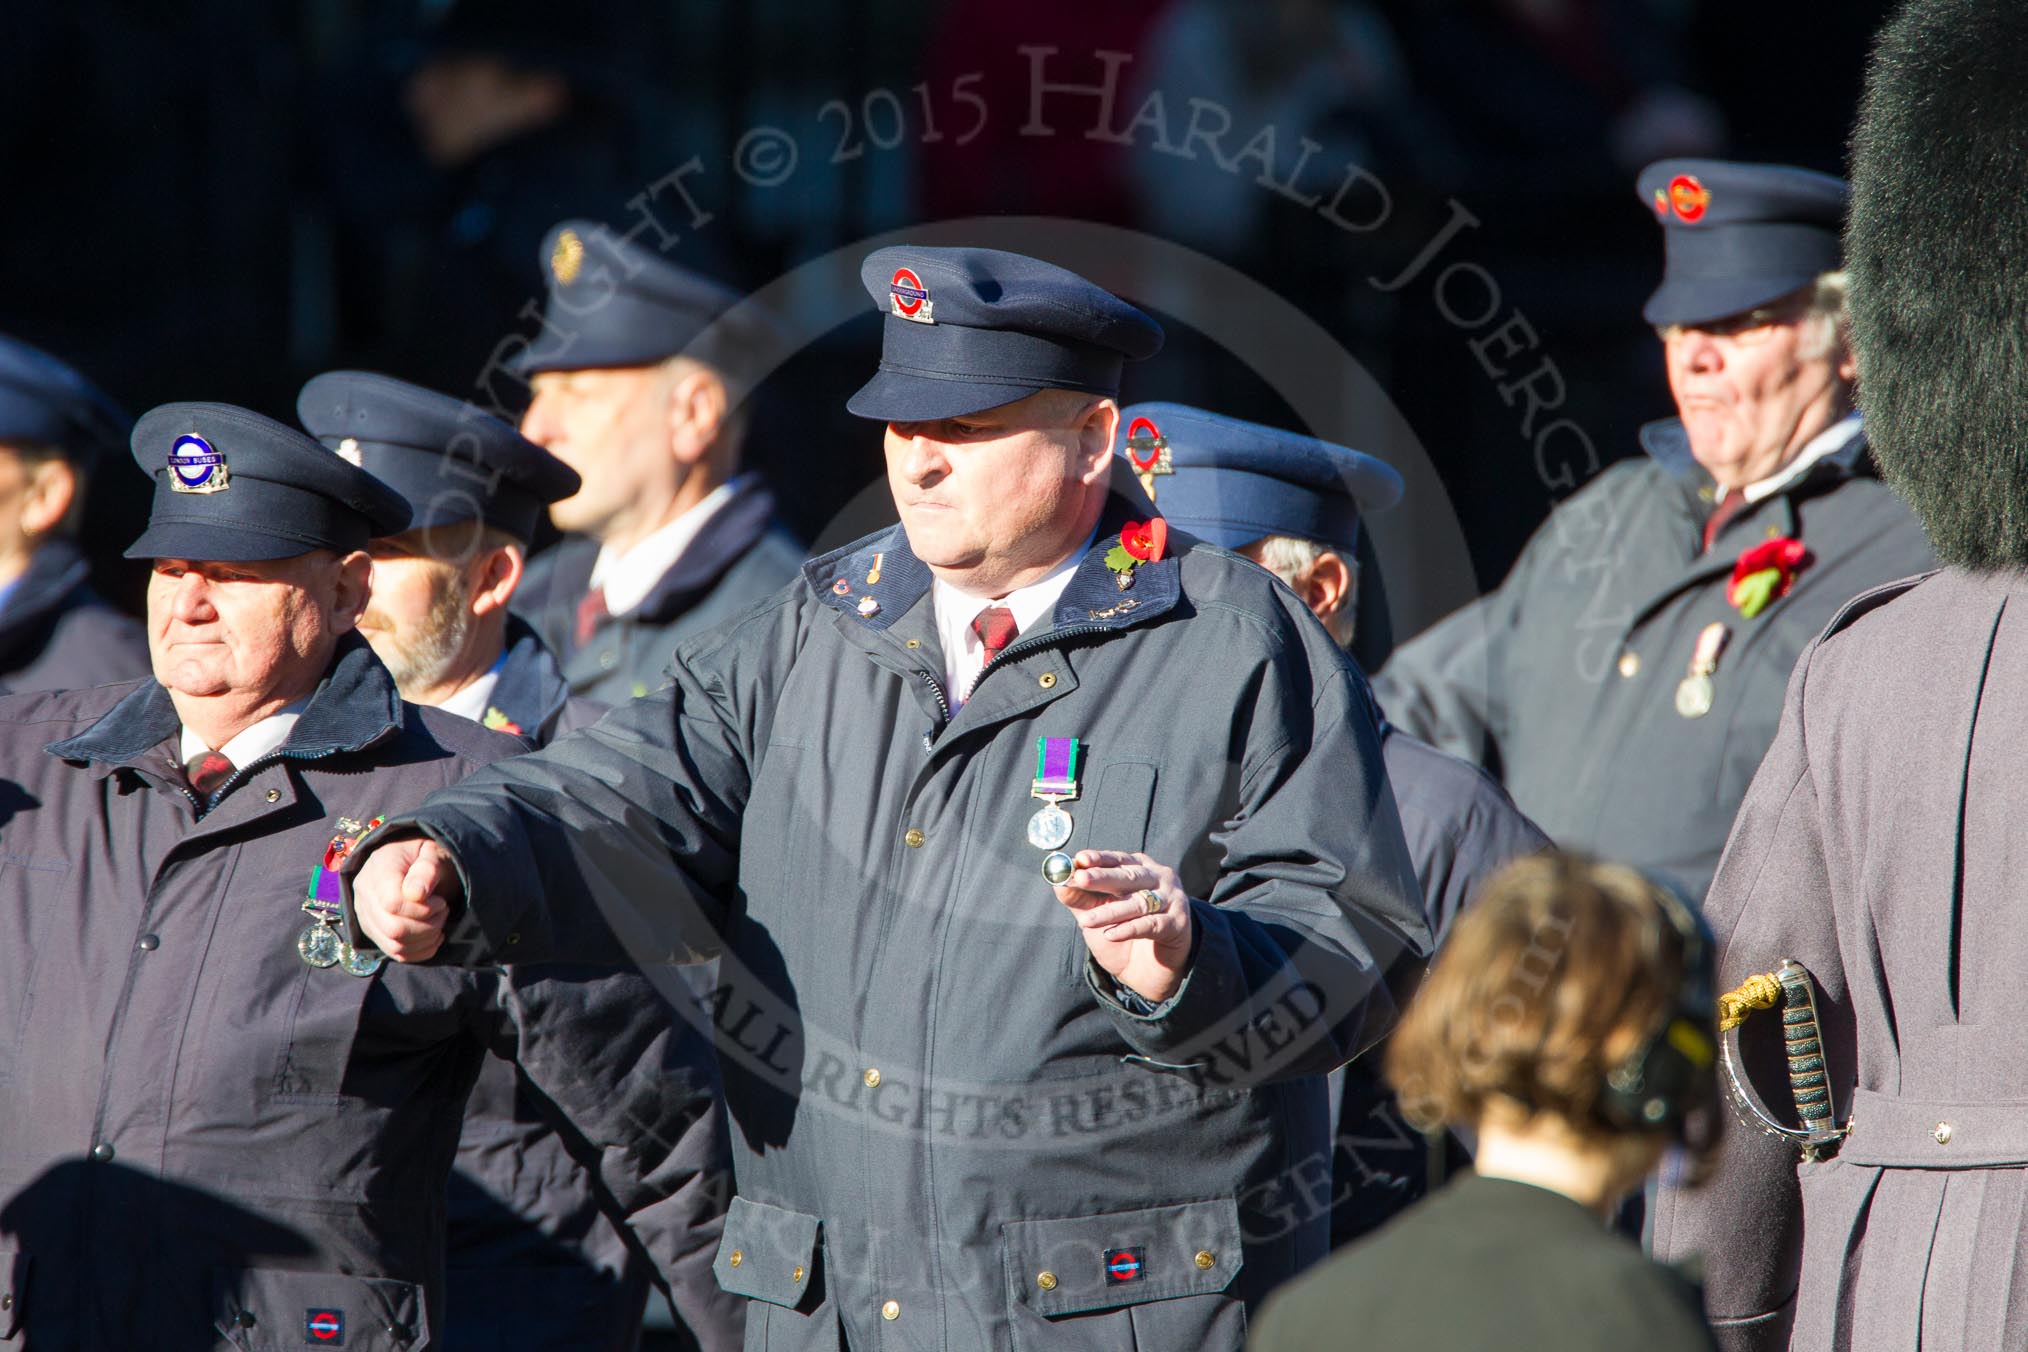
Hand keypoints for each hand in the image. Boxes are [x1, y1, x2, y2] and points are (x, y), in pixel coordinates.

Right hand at [351, 838, 461, 962]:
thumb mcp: (431, 852)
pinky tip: (434, 936)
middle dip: (428, 926)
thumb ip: (426, 868)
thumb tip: (416, 894)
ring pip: (395, 945)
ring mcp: (366, 916)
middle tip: (443, 911)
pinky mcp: (374, 931)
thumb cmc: (424, 856)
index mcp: (378, 869)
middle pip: (393, 929)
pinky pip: (396, 953)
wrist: (410, 861)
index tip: (440, 900)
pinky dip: (421, 951)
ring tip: (439, 921)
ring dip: (426, 939)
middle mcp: (364, 895)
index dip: (423, 909)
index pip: (393, 903)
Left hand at [1053, 849, 1193, 1005]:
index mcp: (1141, 869)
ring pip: (1138, 902)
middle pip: (1130, 876)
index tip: (1080, 859)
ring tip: (1085, 921)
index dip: (1100, 858)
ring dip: (1110, 911)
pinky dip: (1129, 929)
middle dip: (1103, 877)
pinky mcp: (1177, 925)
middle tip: (1080, 879)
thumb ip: (1080, 899)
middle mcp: (1160, 879)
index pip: (1119, 859)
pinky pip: (1151, 925)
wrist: (1151, 970)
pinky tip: (1110, 935)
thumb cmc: (1124, 934)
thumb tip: (1058, 883)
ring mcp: (1172, 900)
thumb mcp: (1098, 913)